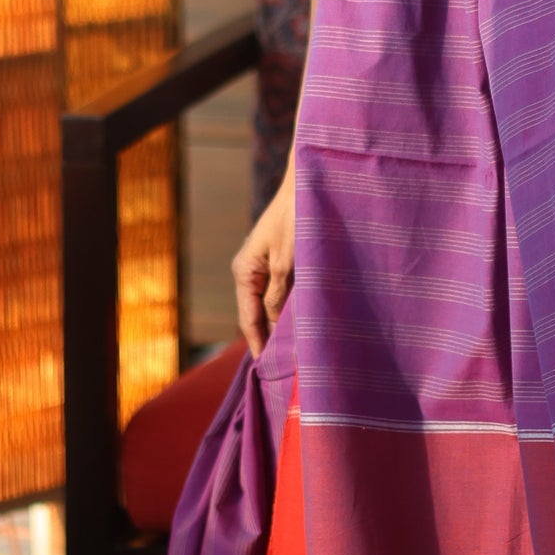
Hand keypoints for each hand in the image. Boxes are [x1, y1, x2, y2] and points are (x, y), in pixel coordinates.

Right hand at [232, 166, 295, 355]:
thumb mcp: (287, 262)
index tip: (268, 371)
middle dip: (271, 337)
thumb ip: (278, 295)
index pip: (248, 319)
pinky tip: (306, 321)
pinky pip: (285, 291)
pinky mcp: (283, 260)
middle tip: (286, 368)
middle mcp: (251, 270)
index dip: (259, 346)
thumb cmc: (297, 217)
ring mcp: (267, 265)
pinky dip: (293, 306)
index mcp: (245, 271)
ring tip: (298, 351)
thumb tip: (273, 325)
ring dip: (284, 322)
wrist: (310, 182)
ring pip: (273, 303)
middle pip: (259, 314)